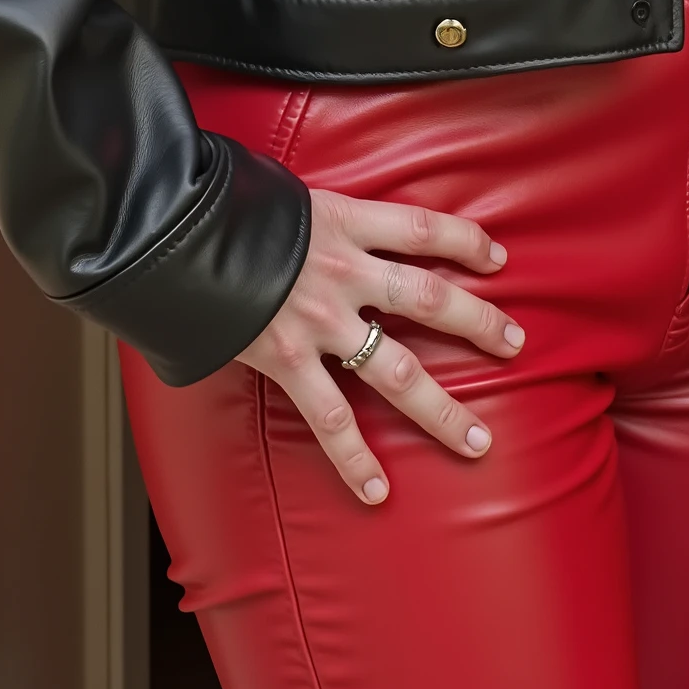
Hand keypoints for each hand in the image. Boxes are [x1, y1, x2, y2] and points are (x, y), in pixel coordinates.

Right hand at [237, 188, 522, 503]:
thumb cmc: (226, 208)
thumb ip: (316, 220)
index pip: (423, 227)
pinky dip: (354, 458)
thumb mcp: (285, 197)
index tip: (498, 257)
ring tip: (478, 439)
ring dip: (441, 407)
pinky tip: (377, 491)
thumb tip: (328, 227)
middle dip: (478, 322)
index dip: (465, 239)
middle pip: (429, 297)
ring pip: (395, 368)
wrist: (173, 233)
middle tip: (516, 343)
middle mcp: (342, 270)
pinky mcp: (286, 360)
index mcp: (344, 221)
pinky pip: (329, 418)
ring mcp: (318, 320)